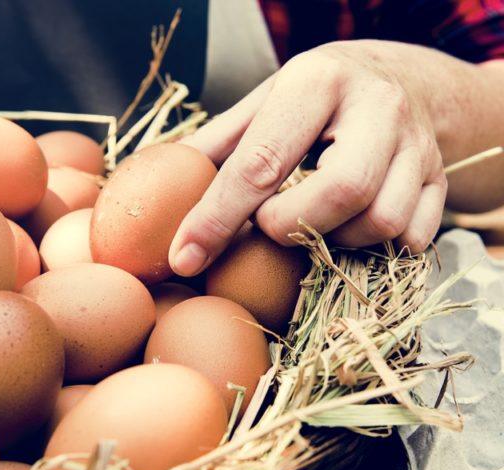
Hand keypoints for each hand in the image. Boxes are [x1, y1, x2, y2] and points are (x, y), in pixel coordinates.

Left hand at [169, 40, 447, 276]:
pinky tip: (351, 228)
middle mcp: (377, 108)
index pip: (262, 161)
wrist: (405, 81)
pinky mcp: (443, 180)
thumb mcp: (265, 103)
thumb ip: (217, 146)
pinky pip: (414, 238)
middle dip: (290, 225)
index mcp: (317, 82)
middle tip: (270, 225)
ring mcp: (420, 145)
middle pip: (341, 191)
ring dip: (335, 240)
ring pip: (382, 221)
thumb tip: (158, 190)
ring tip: (313, 222)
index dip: (217, 218)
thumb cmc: (318, 99)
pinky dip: (377, 249)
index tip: (184, 257)